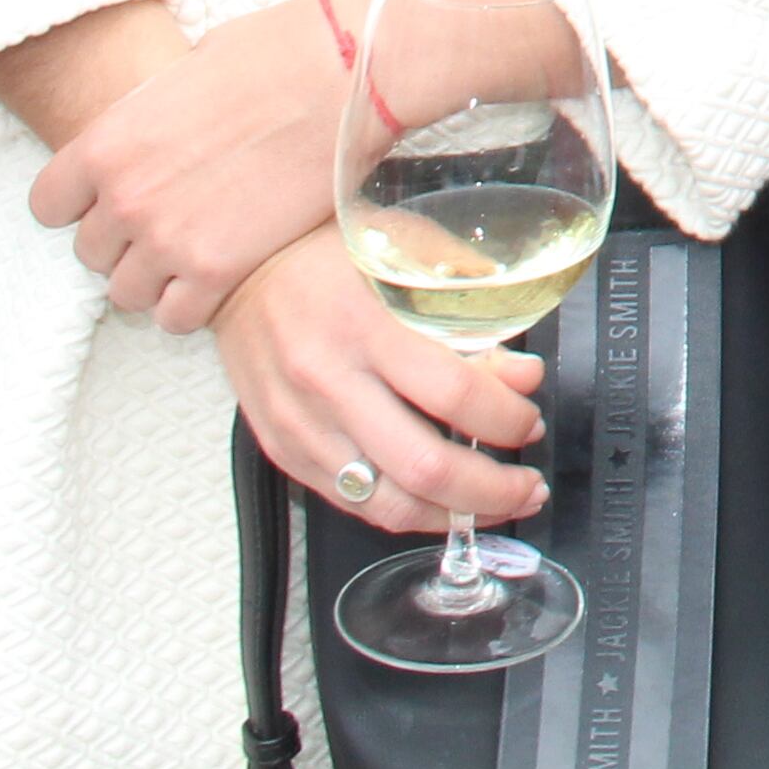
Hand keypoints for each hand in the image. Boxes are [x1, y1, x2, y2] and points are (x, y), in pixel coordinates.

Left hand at [27, 0, 357, 329]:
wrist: (349, 72)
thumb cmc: (279, 52)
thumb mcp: (189, 71)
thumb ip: (155, 119)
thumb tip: (163, 133)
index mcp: (107, 142)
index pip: (48, 205)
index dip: (81, 205)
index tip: (112, 201)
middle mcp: (126, 197)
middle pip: (91, 252)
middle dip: (125, 240)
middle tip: (169, 223)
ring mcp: (170, 239)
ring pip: (126, 292)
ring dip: (155, 277)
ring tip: (194, 254)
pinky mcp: (219, 270)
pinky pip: (176, 317)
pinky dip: (192, 304)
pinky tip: (219, 276)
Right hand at [212, 235, 548, 537]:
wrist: (239, 267)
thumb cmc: (331, 252)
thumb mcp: (410, 257)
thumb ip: (470, 316)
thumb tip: (522, 378)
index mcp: (366, 324)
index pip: (455, 394)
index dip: (507, 419)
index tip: (529, 423)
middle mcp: (328, 381)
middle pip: (424, 466)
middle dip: (491, 490)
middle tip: (527, 487)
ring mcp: (300, 423)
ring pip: (386, 502)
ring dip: (451, 516)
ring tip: (491, 507)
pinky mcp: (282, 449)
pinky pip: (349, 501)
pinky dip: (401, 511)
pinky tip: (435, 504)